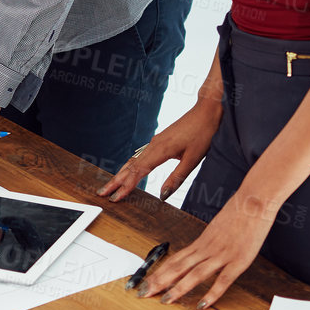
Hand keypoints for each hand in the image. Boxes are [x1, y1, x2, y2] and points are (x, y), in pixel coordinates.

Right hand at [98, 101, 220, 202]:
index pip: (138, 171)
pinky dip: (130, 166)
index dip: (126, 186)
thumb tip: (163, 196)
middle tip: (102, 193)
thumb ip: (176, 178)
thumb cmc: (202, 134)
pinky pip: (139, 156)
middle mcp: (153, 145)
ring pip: (133, 160)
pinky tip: (128, 171)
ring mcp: (154, 142)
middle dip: (115, 181)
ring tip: (111, 185)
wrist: (206, 112)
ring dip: (121, 173)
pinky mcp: (158, 141)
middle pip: (129, 165)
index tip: (115, 198)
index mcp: (161, 150)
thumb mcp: (193, 160)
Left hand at [135, 190, 277, 309]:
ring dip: (179, 288)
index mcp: (201, 241)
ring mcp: (222, 255)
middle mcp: (207, 248)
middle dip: (160, 281)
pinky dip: (212, 293)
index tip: (146, 280)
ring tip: (166, 300)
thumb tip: (200, 253)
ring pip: (195, 274)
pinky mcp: (238, 261)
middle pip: (179, 267)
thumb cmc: (238, 213)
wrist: (253, 201)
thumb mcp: (218, 228)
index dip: (159, 271)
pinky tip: (202, 304)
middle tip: (143, 292)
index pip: (175, 259)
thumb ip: (209, 242)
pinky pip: (223, 280)